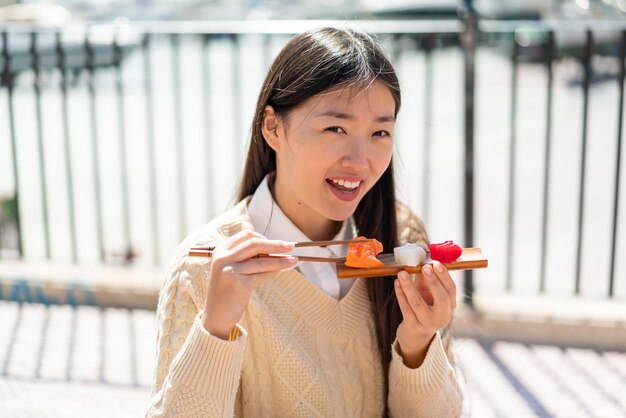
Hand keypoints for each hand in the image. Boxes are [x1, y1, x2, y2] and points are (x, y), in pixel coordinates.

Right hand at [202, 222, 296, 338]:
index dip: (264, 237)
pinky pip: (262, 274)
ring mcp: (229, 271)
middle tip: (291, 246)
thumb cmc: (226, 288)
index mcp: (220, 251)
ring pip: (262, 260)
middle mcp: (222, 258)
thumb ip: (240, 247)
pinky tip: (283, 270)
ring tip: (294, 260)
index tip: (277, 243)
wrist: (216, 316)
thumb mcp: (229, 264)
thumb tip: (248, 224)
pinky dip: (275, 271)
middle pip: (254, 243)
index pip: (246, 235)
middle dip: (276, 244)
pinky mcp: (239, 285)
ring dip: (281, 260)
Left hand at [394, 261, 456, 367]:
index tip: (436, 263)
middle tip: (424, 267)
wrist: (416, 333)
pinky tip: (396, 283)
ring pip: (418, 303)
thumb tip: (421, 253)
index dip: (444, 276)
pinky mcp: (413, 326)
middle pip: (441, 299)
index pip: (451, 290)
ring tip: (402, 272)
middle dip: (433, 282)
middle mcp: (442, 316)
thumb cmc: (424, 305)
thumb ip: (424, 275)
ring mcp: (428, 323)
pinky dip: (400, 294)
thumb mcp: (427, 291)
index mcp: (450, 305)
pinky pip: (406, 308)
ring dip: (409, 286)